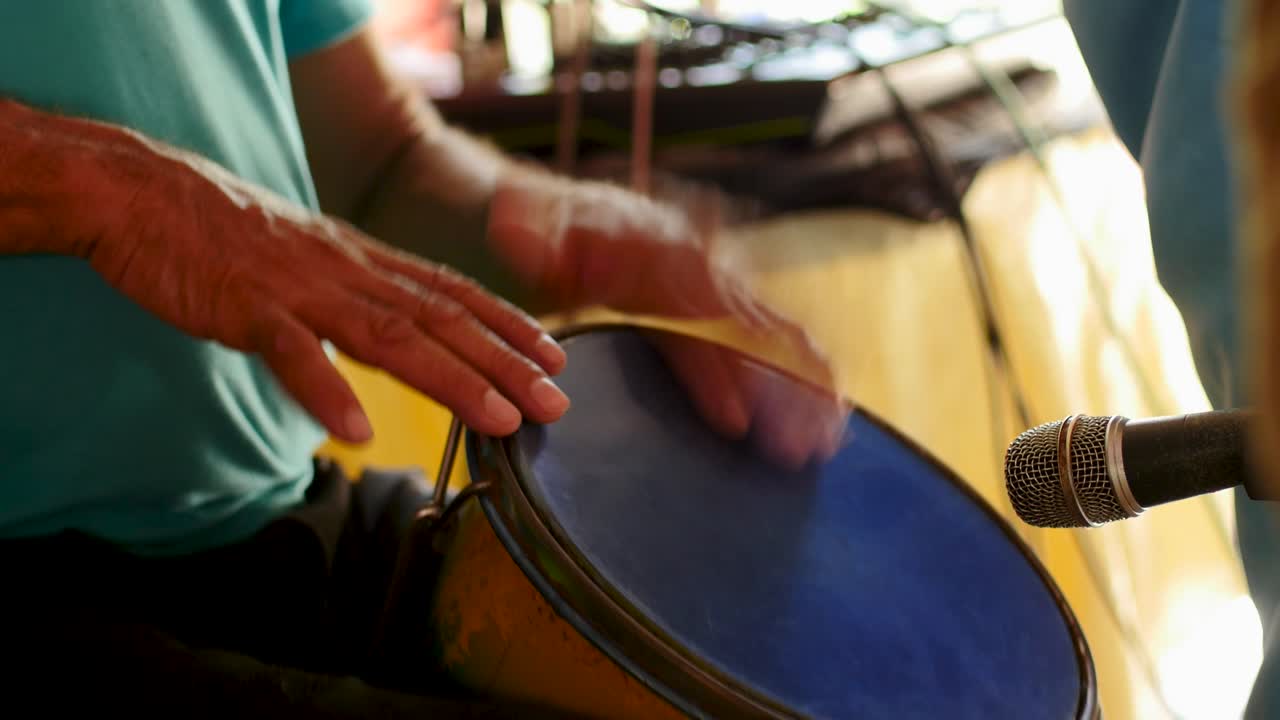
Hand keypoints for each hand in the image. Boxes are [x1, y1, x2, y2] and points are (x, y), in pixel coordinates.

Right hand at [87, 133, 569, 442]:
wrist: (146, 194)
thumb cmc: (229, 235)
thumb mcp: (313, 256)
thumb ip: (357, 291)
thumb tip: (397, 330)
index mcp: (363, 261)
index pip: (452, 293)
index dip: (507, 325)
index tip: (555, 356)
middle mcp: (348, 271)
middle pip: (440, 321)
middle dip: (504, 363)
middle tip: (557, 401)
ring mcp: (301, 289)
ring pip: (388, 336)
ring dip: (448, 379)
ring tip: (497, 419)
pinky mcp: (247, 307)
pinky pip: (291, 353)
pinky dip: (325, 391)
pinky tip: (354, 432)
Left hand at [487, 170, 846, 467]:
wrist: (562, 207)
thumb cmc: (541, 227)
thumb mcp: (525, 225)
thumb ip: (527, 235)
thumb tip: (516, 234)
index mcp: (652, 252)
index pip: (691, 321)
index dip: (713, 371)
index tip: (735, 419)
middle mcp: (699, 262)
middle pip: (749, 330)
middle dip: (780, 389)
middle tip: (803, 445)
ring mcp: (720, 277)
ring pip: (775, 332)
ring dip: (806, 385)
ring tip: (830, 439)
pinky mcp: (729, 295)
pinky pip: (778, 330)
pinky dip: (809, 368)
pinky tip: (833, 411)